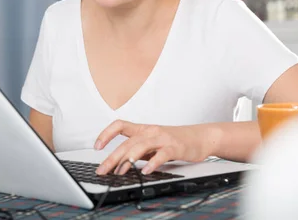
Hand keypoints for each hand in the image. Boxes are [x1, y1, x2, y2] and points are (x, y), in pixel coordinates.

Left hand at [94, 120, 215, 175]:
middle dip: (112, 157)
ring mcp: (162, 138)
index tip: (96, 146)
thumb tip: (120, 163)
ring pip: (141, 145)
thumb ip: (138, 151)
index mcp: (143, 129)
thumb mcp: (153, 144)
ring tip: (120, 171)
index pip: (120, 125)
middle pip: (127, 142)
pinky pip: (161, 154)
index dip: (106, 134)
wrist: (200, 137)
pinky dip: (152, 163)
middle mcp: (150, 132)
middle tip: (102, 170)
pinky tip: (146, 171)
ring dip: (128, 159)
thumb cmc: (175, 141)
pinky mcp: (174, 147)